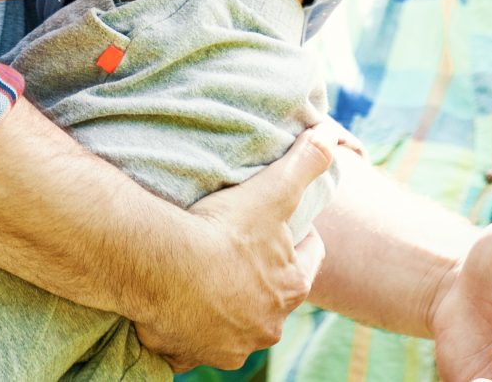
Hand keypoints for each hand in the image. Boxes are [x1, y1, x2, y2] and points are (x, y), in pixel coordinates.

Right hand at [132, 129, 334, 370]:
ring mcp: (229, 346)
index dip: (297, 237)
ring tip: (204, 273)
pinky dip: (189, 329)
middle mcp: (266, 327)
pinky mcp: (189, 355)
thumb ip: (305, 163)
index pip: (308, 259)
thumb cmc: (222, 230)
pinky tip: (177, 305)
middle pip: (270, 297)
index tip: (276, 222)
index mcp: (291, 289)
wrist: (161, 267)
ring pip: (234, 325)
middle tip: (235, 245)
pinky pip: (193, 344)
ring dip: (225, 305)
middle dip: (259, 275)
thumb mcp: (272, 190)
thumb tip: (330, 136)